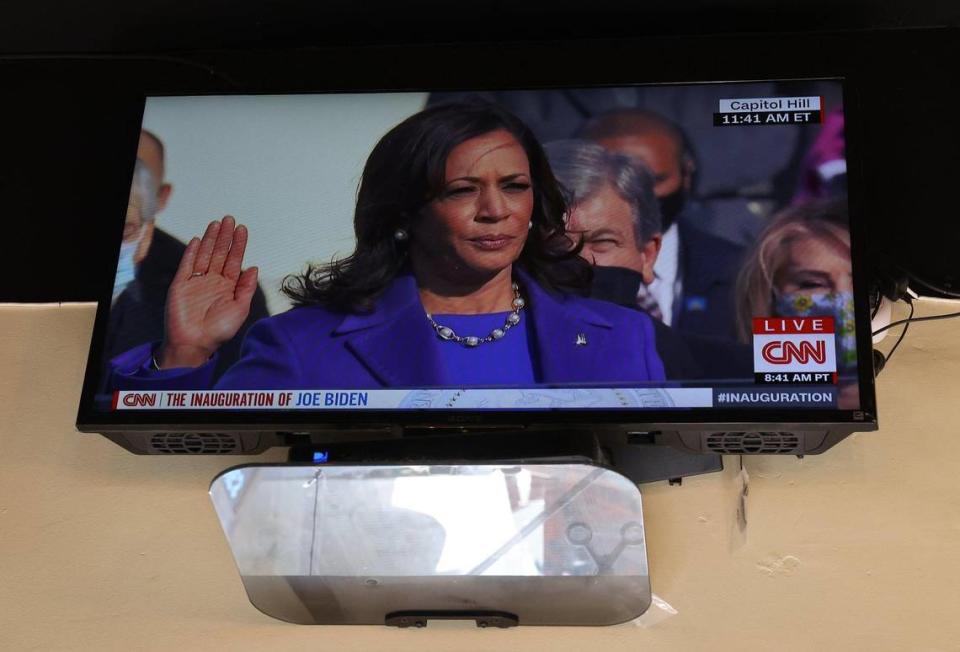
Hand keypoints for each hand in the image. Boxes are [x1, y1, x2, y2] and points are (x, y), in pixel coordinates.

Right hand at [158, 216, 258, 368]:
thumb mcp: (240, 308)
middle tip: (230, 219)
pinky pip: (187, 265)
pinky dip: (192, 252)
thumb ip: (246, 288)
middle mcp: (213, 281)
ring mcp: (196, 281)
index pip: (234, 260)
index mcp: (228, 286)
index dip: (238, 245)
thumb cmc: (219, 331)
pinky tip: (199, 240)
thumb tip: (254, 267)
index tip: (242, 230)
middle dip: (225, 237)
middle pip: (220, 253)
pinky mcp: (181, 284)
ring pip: (204, 255)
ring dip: (210, 239)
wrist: (195, 343)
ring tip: (216, 224)